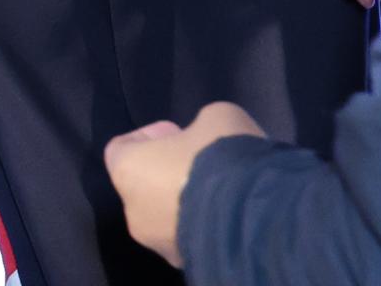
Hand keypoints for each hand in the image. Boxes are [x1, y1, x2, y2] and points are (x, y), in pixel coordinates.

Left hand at [105, 101, 264, 266]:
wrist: (260, 214)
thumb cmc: (222, 154)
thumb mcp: (215, 117)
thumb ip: (198, 128)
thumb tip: (204, 141)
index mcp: (128, 172)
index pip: (121, 150)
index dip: (149, 137)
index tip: (178, 134)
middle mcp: (135, 213)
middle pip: (145, 186)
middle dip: (170, 171)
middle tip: (203, 160)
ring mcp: (161, 244)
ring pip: (168, 217)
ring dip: (188, 201)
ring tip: (223, 188)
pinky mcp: (190, 263)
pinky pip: (192, 237)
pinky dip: (205, 224)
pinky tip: (233, 211)